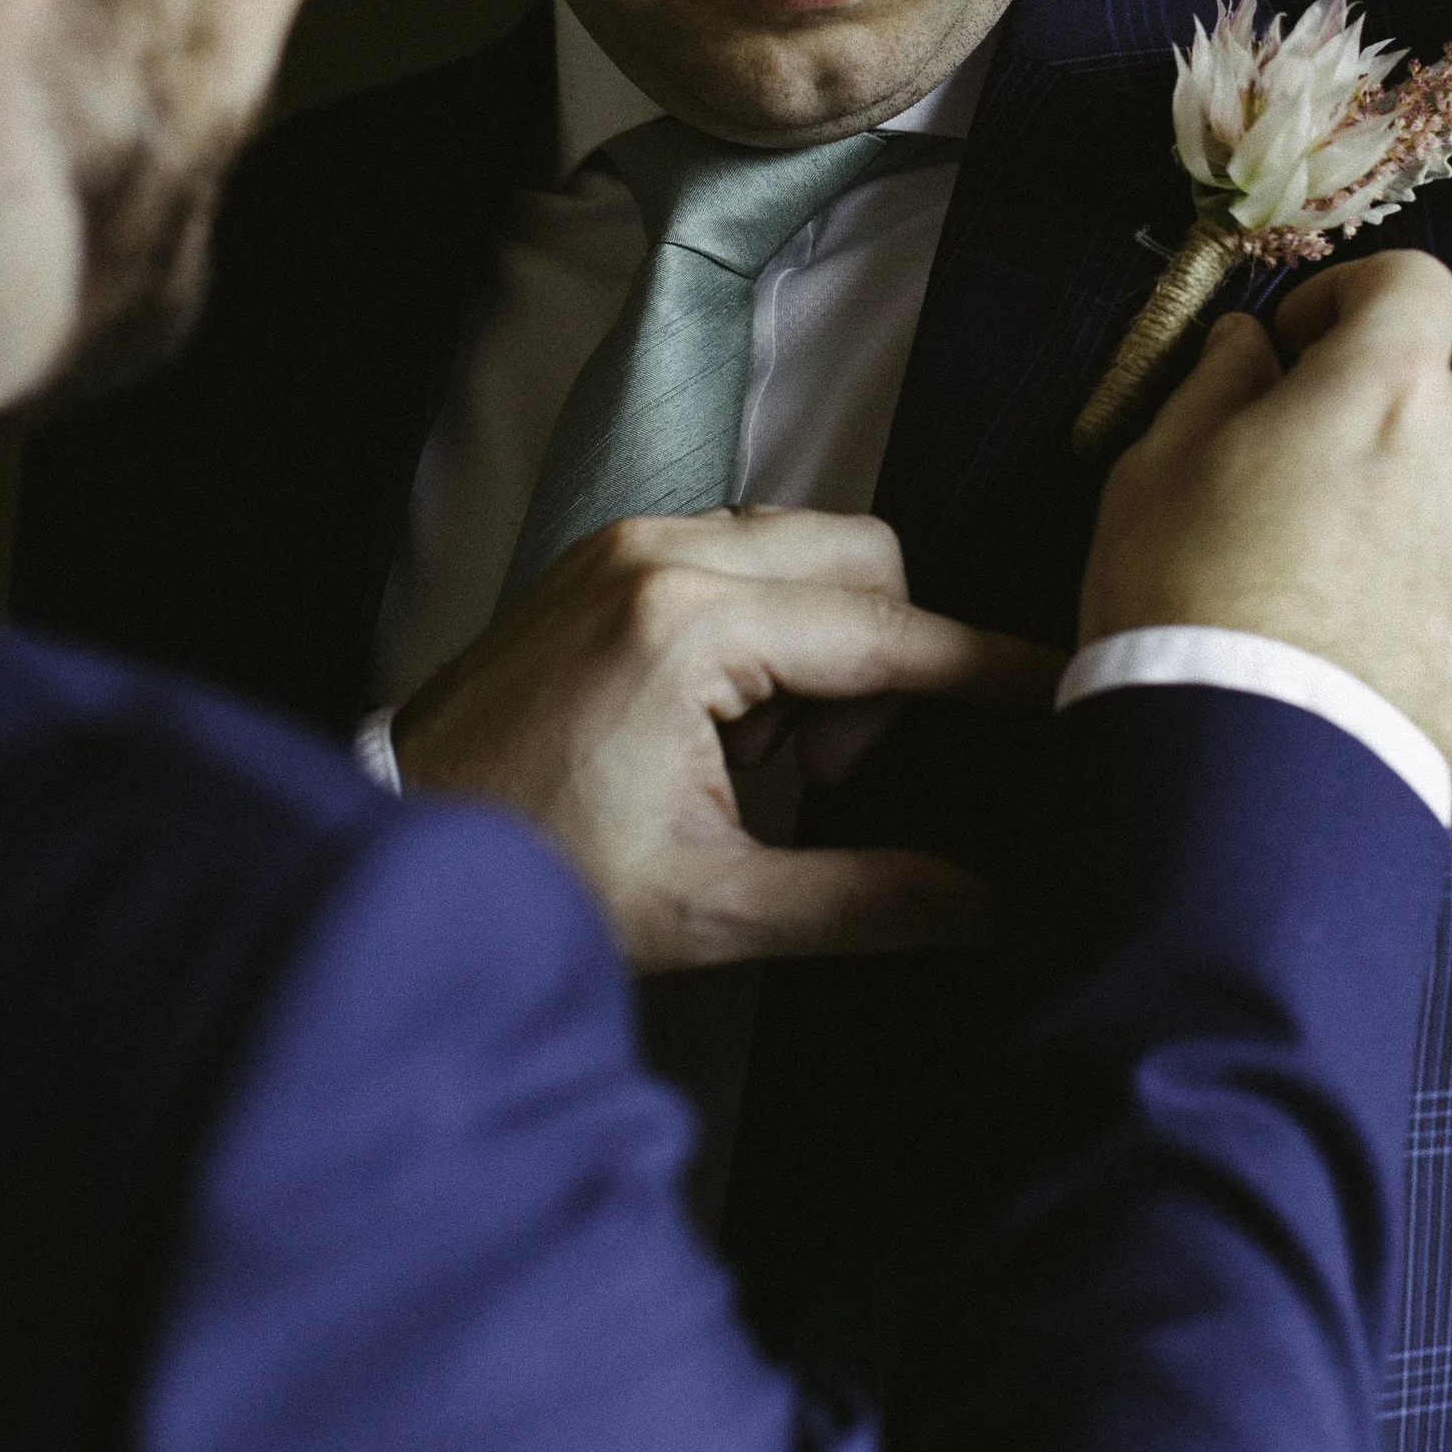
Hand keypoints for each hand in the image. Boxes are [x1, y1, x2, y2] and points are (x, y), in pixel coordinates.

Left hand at [391, 508, 1055, 971]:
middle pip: (860, 557)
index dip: (984, 670)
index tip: (1061, 686)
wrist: (391, 839)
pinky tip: (723, 722)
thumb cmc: (534, 874)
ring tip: (765, 757)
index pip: (886, 635)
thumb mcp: (708, 910)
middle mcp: (658, 552)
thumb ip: (861, 901)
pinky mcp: (605, 555)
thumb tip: (985, 906)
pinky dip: (767, 625)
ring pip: (805, 547)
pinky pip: (741, 554)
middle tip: (823, 775)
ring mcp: (625, 542)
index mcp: (686, 628)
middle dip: (882, 661)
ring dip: (823, 641)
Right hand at [1078, 252, 1451, 773]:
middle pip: (1430, 405)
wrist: (1240, 767)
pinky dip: (1438, 612)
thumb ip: (1219, 380)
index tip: (1299, 348)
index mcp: (1385, 389)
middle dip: (1367, 429)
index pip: (1412, 286)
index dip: (1353, 300)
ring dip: (1407, 521)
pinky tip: (1368, 659)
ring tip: (1324, 599)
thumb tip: (1252, 346)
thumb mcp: (1158, 463)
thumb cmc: (1180, 595)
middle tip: (1286, 501)